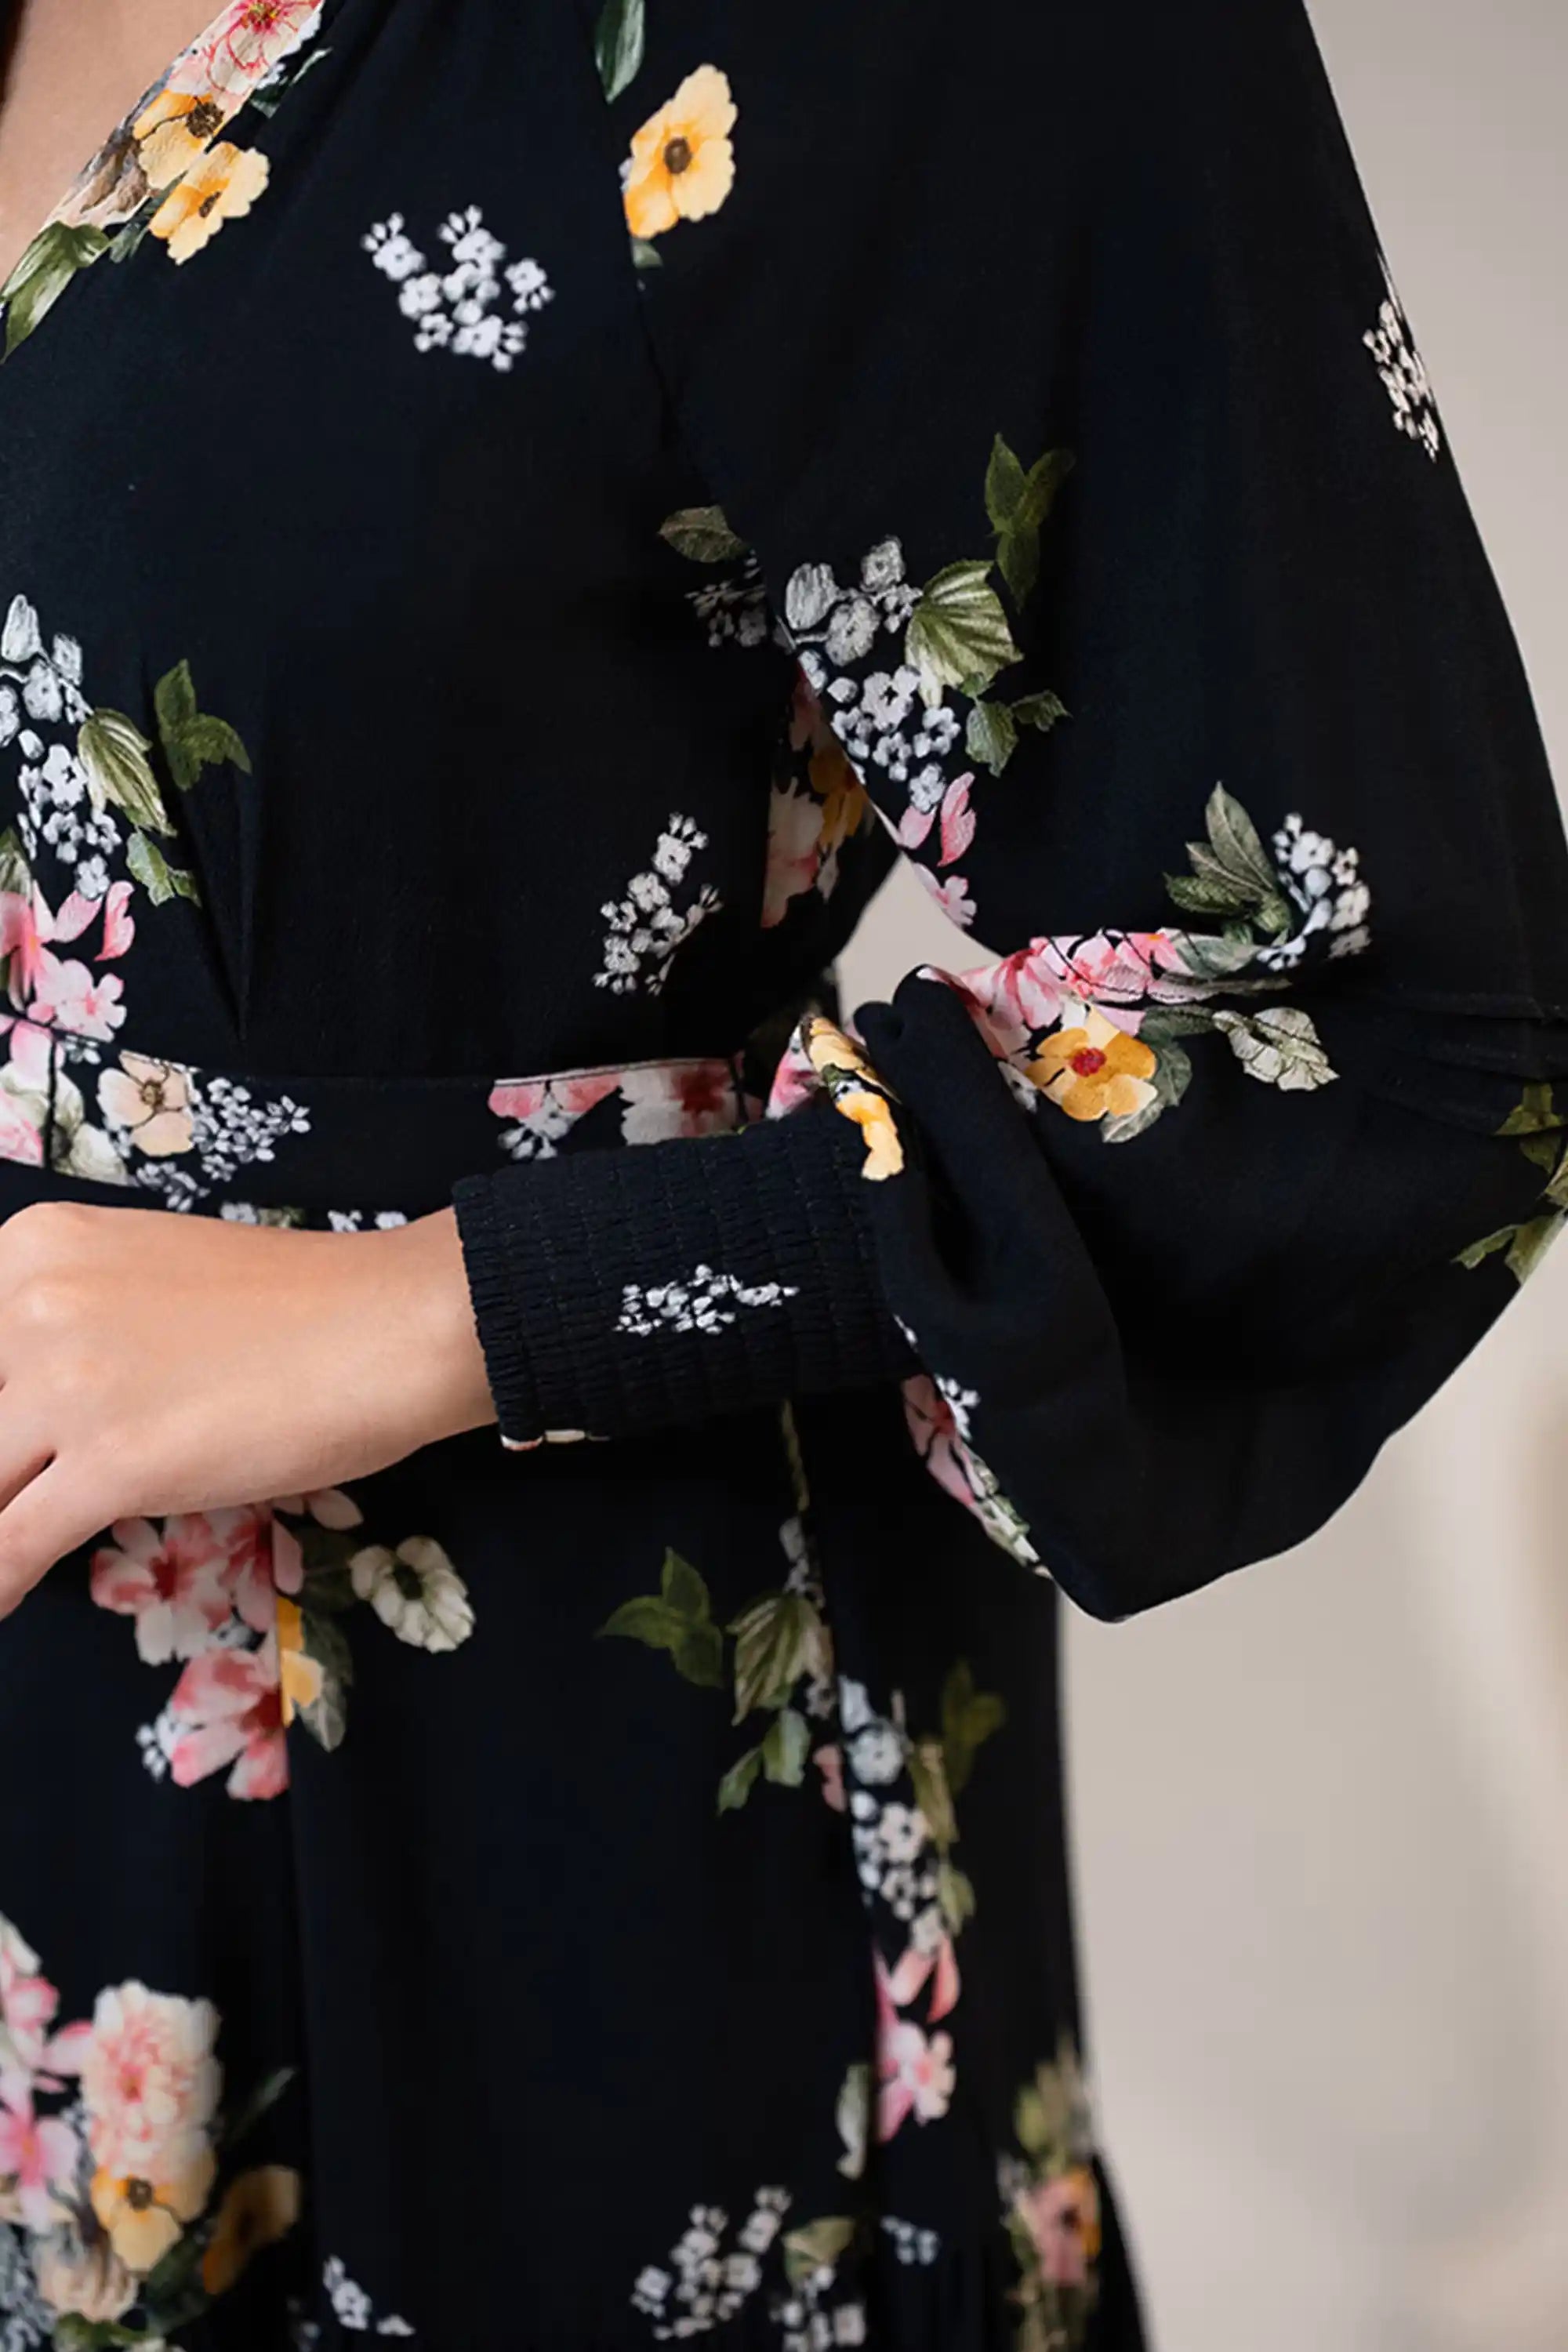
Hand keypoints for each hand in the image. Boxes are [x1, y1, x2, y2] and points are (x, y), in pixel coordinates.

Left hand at [0, 1200, 495, 1615]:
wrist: (393, 1324)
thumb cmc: (297, 1303)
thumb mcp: (150, 1278)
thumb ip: (74, 1322)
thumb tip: (30, 1407)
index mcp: (35, 1248)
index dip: (0, 1414)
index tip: (17, 1446)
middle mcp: (32, 1304)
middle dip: (5, 1464)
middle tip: (42, 1479)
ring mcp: (66, 1385)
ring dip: (6, 1516)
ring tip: (27, 1535)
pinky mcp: (112, 1465)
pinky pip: (8, 1549)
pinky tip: (4, 1599)